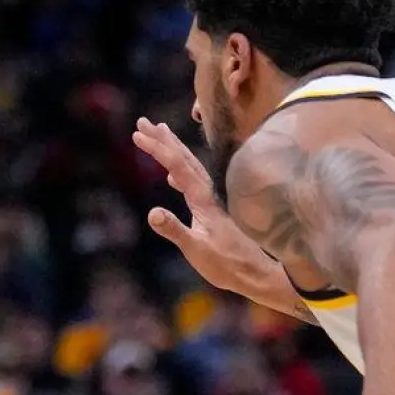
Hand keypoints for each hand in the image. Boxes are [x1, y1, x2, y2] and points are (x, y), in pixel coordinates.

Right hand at [131, 118, 270, 293]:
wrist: (257, 272)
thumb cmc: (227, 264)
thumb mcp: (196, 250)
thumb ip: (175, 230)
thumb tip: (152, 213)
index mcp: (202, 199)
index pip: (175, 165)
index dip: (156, 148)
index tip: (137, 134)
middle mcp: (209, 192)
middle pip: (183, 157)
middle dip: (162, 139)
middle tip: (143, 122)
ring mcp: (213, 199)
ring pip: (190, 165)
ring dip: (173, 149)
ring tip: (160, 134)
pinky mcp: (214, 208)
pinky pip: (193, 180)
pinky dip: (181, 171)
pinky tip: (172, 176)